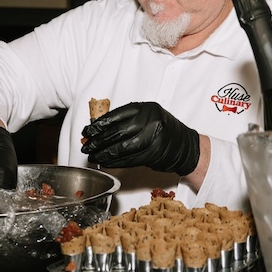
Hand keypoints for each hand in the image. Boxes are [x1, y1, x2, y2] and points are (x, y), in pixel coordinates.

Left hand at [81, 102, 199, 176]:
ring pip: (122, 147)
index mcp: (147, 108)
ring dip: (104, 153)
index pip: (118, 115)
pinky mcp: (154, 154)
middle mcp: (151, 121)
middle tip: (86, 145)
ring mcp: (154, 138)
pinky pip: (130, 159)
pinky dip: (115, 162)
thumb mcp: (148, 117)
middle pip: (118, 131)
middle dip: (98, 140)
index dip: (100, 124)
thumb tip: (98, 129)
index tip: (88, 130)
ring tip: (93, 155)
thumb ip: (126, 121)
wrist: (185, 146)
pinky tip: (105, 163)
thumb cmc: (163, 131)